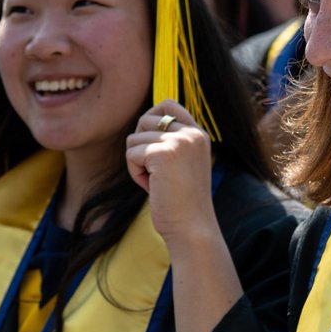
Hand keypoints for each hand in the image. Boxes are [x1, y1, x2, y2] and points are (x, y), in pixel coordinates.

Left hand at [126, 99, 217, 244]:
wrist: (192, 227)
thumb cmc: (183, 202)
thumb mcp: (183, 163)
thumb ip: (171, 141)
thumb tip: (144, 120)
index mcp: (199, 134)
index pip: (168, 104)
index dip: (151, 119)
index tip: (151, 146)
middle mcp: (191, 133)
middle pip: (146, 119)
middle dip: (140, 144)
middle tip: (152, 170)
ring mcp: (179, 141)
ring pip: (135, 138)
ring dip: (137, 162)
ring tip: (155, 182)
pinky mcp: (163, 153)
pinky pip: (131, 154)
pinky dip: (135, 173)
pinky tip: (151, 187)